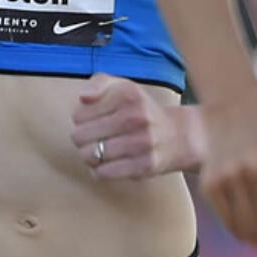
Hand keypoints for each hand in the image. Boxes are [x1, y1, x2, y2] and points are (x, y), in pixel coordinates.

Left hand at [70, 73, 186, 179]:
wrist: (178, 135)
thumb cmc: (140, 110)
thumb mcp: (122, 87)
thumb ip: (98, 83)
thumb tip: (83, 98)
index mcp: (127, 94)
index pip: (77, 115)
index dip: (79, 120)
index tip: (90, 121)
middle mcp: (136, 116)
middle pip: (80, 137)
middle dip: (81, 140)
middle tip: (90, 139)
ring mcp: (141, 142)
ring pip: (90, 156)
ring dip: (88, 156)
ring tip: (97, 151)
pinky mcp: (145, 165)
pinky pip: (104, 173)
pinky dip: (99, 171)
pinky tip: (106, 164)